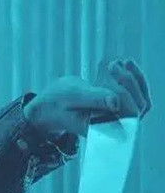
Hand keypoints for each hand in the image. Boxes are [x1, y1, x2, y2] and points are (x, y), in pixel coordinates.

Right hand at [24, 59, 151, 138]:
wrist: (51, 107)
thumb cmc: (57, 103)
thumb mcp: (71, 97)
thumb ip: (94, 99)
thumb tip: (115, 103)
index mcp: (101, 129)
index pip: (129, 111)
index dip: (124, 88)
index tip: (110, 67)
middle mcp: (113, 127)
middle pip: (138, 104)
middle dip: (128, 80)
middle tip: (112, 64)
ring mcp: (119, 120)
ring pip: (140, 99)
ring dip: (132, 78)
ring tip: (116, 63)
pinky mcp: (120, 111)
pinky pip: (136, 96)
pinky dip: (132, 79)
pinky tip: (122, 65)